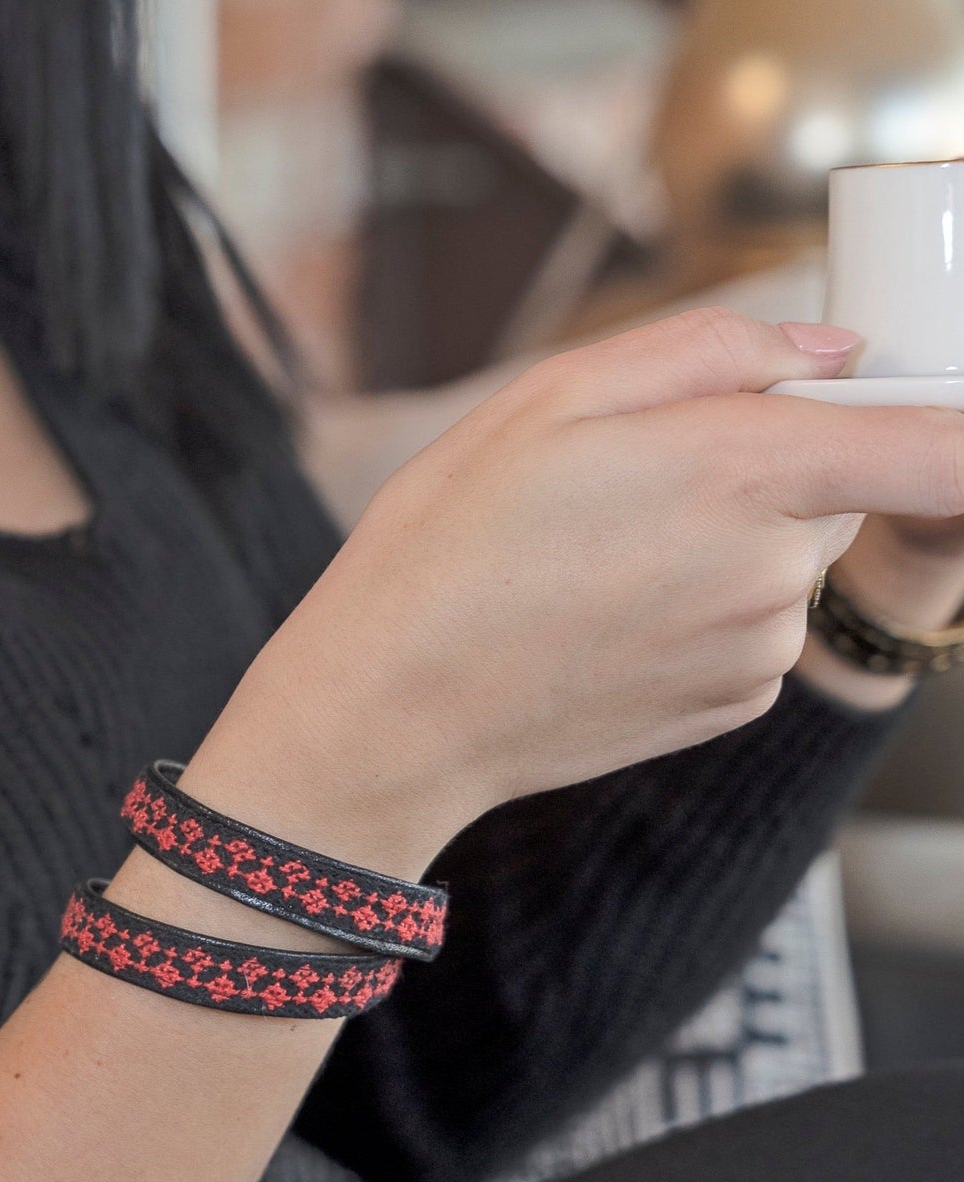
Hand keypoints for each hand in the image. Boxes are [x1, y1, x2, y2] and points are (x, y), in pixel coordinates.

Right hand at [188, 308, 963, 877]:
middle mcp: (770, 576)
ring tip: (593, 559)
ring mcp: (754, 654)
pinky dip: (699, 609)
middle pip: (835, 489)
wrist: (394, 711)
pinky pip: (750, 629)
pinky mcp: (728, 707)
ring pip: (785, 561)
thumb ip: (706, 350)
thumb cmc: (447, 551)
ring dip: (720, 542)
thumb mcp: (545, 399)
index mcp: (736, 474)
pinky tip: (602, 616)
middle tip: (631, 480)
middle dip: (762, 467)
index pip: (939, 449)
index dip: (943, 419)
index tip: (901, 405)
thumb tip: (826, 352)